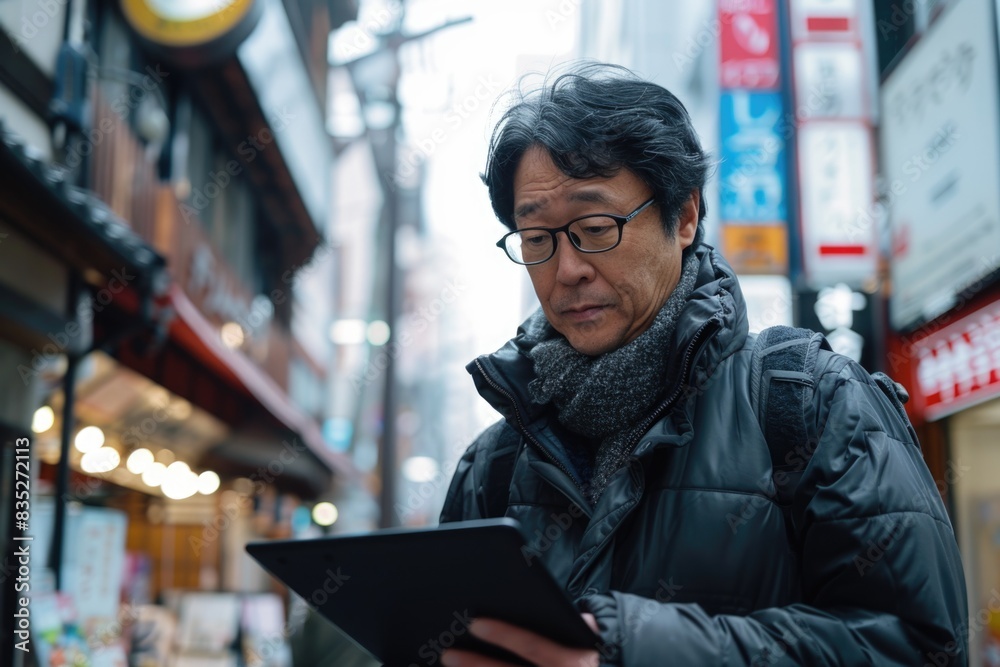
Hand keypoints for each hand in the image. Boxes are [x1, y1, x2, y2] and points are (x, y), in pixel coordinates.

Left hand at [439, 614, 599, 666]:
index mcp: (574, 663)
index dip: (505, 634)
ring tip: (450, 666)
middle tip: (449, 653)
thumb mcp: (590, 648)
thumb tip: (583, 619)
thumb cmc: (582, 663)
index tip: (475, 624)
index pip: (534, 646)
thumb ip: (580, 632)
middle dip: (476, 664)